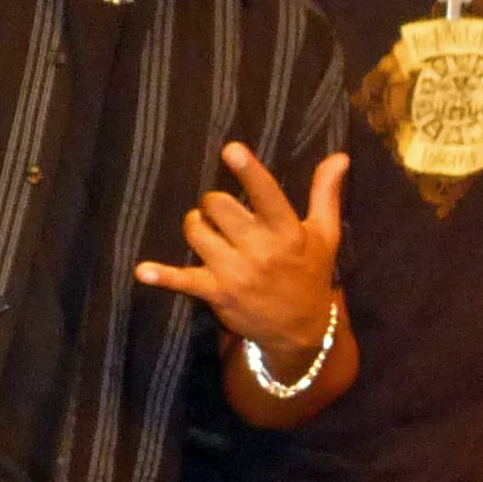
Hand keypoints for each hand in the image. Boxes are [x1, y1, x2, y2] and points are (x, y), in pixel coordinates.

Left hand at [139, 147, 347, 357]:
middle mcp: (261, 251)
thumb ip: (326, 193)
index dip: (248, 171)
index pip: (266, 194)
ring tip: (210, 236)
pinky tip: (142, 272)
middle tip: (225, 216)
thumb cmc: (310, 275)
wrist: (299, 332)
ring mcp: (236, 273)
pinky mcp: (217, 293)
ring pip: (196, 230)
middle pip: (217, 204)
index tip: (231, 149)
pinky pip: (184, 280)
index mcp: (287, 232)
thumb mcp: (324, 235)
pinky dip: (162, 277)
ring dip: (197, 227)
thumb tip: (340, 156)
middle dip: (215, 204)